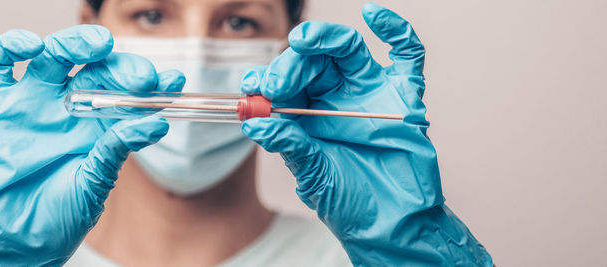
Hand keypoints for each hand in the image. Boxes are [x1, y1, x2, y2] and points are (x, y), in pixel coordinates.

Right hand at [0, 25, 183, 265]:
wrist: (13, 240)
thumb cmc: (56, 216)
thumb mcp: (95, 182)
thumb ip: (117, 149)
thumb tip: (156, 122)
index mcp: (97, 124)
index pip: (126, 91)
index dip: (150, 82)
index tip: (172, 81)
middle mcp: (67, 108)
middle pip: (96, 66)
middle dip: (122, 65)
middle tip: (141, 77)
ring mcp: (33, 103)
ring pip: (54, 54)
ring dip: (76, 42)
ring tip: (98, 46)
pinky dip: (11, 46)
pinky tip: (33, 46)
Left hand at [240, 3, 491, 265]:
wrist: (393, 224)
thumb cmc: (350, 202)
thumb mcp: (313, 175)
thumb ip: (290, 145)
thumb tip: (255, 122)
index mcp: (306, 114)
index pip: (283, 83)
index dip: (267, 79)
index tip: (256, 88)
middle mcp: (335, 97)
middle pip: (311, 61)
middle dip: (291, 64)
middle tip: (279, 81)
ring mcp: (370, 93)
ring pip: (346, 49)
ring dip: (324, 38)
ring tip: (304, 40)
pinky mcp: (405, 96)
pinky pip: (406, 55)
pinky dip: (396, 29)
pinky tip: (374, 13)